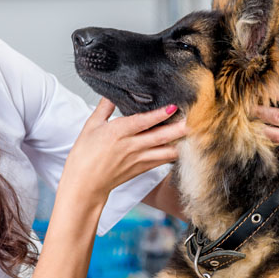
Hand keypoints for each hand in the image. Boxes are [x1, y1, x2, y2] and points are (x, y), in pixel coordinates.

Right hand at [60, 98, 185, 203]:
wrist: (85, 184)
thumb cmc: (84, 156)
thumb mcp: (91, 126)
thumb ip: (104, 108)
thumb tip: (111, 93)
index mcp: (118, 133)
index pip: (143, 122)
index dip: (159, 115)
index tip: (173, 107)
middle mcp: (131, 147)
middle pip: (160, 137)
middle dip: (179, 128)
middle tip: (194, 120)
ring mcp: (139, 160)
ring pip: (166, 151)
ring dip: (180, 142)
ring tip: (192, 132)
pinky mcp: (142, 169)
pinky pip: (162, 161)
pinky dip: (173, 154)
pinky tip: (181, 146)